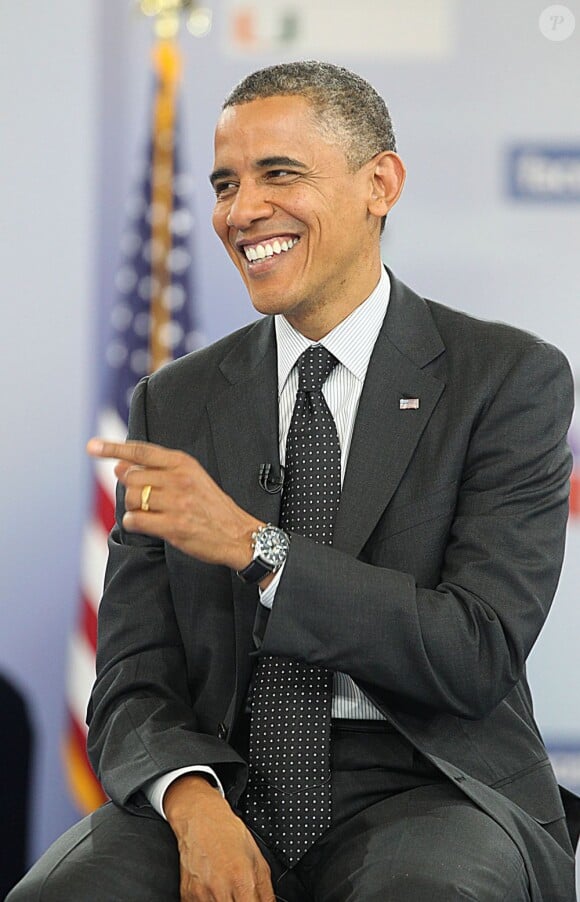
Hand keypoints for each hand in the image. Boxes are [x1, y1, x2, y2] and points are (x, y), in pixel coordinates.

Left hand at [86, 438, 260, 569]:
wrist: (237, 533)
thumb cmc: (210, 505)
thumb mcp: (191, 477)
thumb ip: (156, 470)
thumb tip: (118, 466)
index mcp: (183, 463)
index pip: (141, 452)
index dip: (113, 448)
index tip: (92, 446)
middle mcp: (179, 479)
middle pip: (132, 478)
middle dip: (130, 489)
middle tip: (145, 499)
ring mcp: (177, 503)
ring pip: (132, 499)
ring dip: (133, 507)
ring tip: (150, 512)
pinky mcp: (173, 526)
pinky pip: (136, 520)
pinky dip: (134, 522)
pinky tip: (145, 524)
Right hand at [164, 775, 275, 900]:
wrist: (200, 819)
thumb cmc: (229, 835)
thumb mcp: (258, 860)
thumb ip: (266, 893)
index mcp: (242, 881)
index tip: (253, 901)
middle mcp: (220, 890)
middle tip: (240, 895)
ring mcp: (201, 895)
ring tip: (226, 890)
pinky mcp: (187, 896)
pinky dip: (209, 901)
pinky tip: (213, 889)